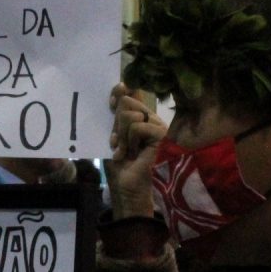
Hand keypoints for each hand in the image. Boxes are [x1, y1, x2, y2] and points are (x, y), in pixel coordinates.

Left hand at [107, 83, 166, 219]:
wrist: (125, 185)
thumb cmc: (118, 162)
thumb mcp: (113, 133)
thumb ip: (117, 112)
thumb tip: (122, 86)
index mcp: (137, 115)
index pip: (129, 92)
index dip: (117, 95)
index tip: (109, 106)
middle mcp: (149, 117)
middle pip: (126, 103)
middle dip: (116, 126)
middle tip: (119, 144)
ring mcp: (156, 124)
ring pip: (130, 116)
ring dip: (122, 137)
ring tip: (126, 151)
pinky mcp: (161, 134)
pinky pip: (137, 127)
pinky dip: (129, 141)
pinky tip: (133, 153)